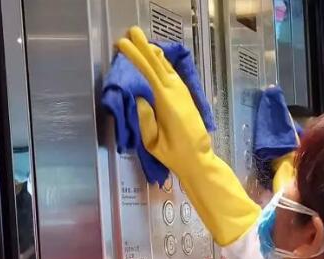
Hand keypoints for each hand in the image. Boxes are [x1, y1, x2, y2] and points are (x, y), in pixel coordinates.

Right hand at [118, 28, 210, 177]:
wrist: (199, 161)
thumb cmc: (175, 155)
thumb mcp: (153, 142)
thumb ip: (146, 119)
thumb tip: (141, 97)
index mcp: (168, 105)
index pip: (150, 74)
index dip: (137, 58)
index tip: (123, 45)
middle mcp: (178, 95)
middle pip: (160, 66)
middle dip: (145, 48)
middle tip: (131, 32)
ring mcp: (184, 96)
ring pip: (168, 69)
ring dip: (155, 54)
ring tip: (143, 42)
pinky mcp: (188, 99)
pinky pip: (174, 76)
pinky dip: (164, 64)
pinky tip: (159, 60)